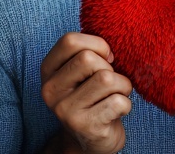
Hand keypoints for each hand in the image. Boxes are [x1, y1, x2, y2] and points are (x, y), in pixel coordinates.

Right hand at [40, 32, 132, 153]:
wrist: (92, 138)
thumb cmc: (94, 95)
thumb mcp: (85, 71)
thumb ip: (90, 51)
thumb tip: (115, 35)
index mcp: (48, 70)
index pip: (70, 40)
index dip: (97, 44)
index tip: (107, 57)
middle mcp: (49, 90)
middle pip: (89, 59)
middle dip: (111, 68)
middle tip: (110, 83)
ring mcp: (64, 110)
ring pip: (106, 79)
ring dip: (122, 86)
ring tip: (115, 95)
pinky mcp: (84, 126)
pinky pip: (118, 102)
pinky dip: (126, 104)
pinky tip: (116, 112)